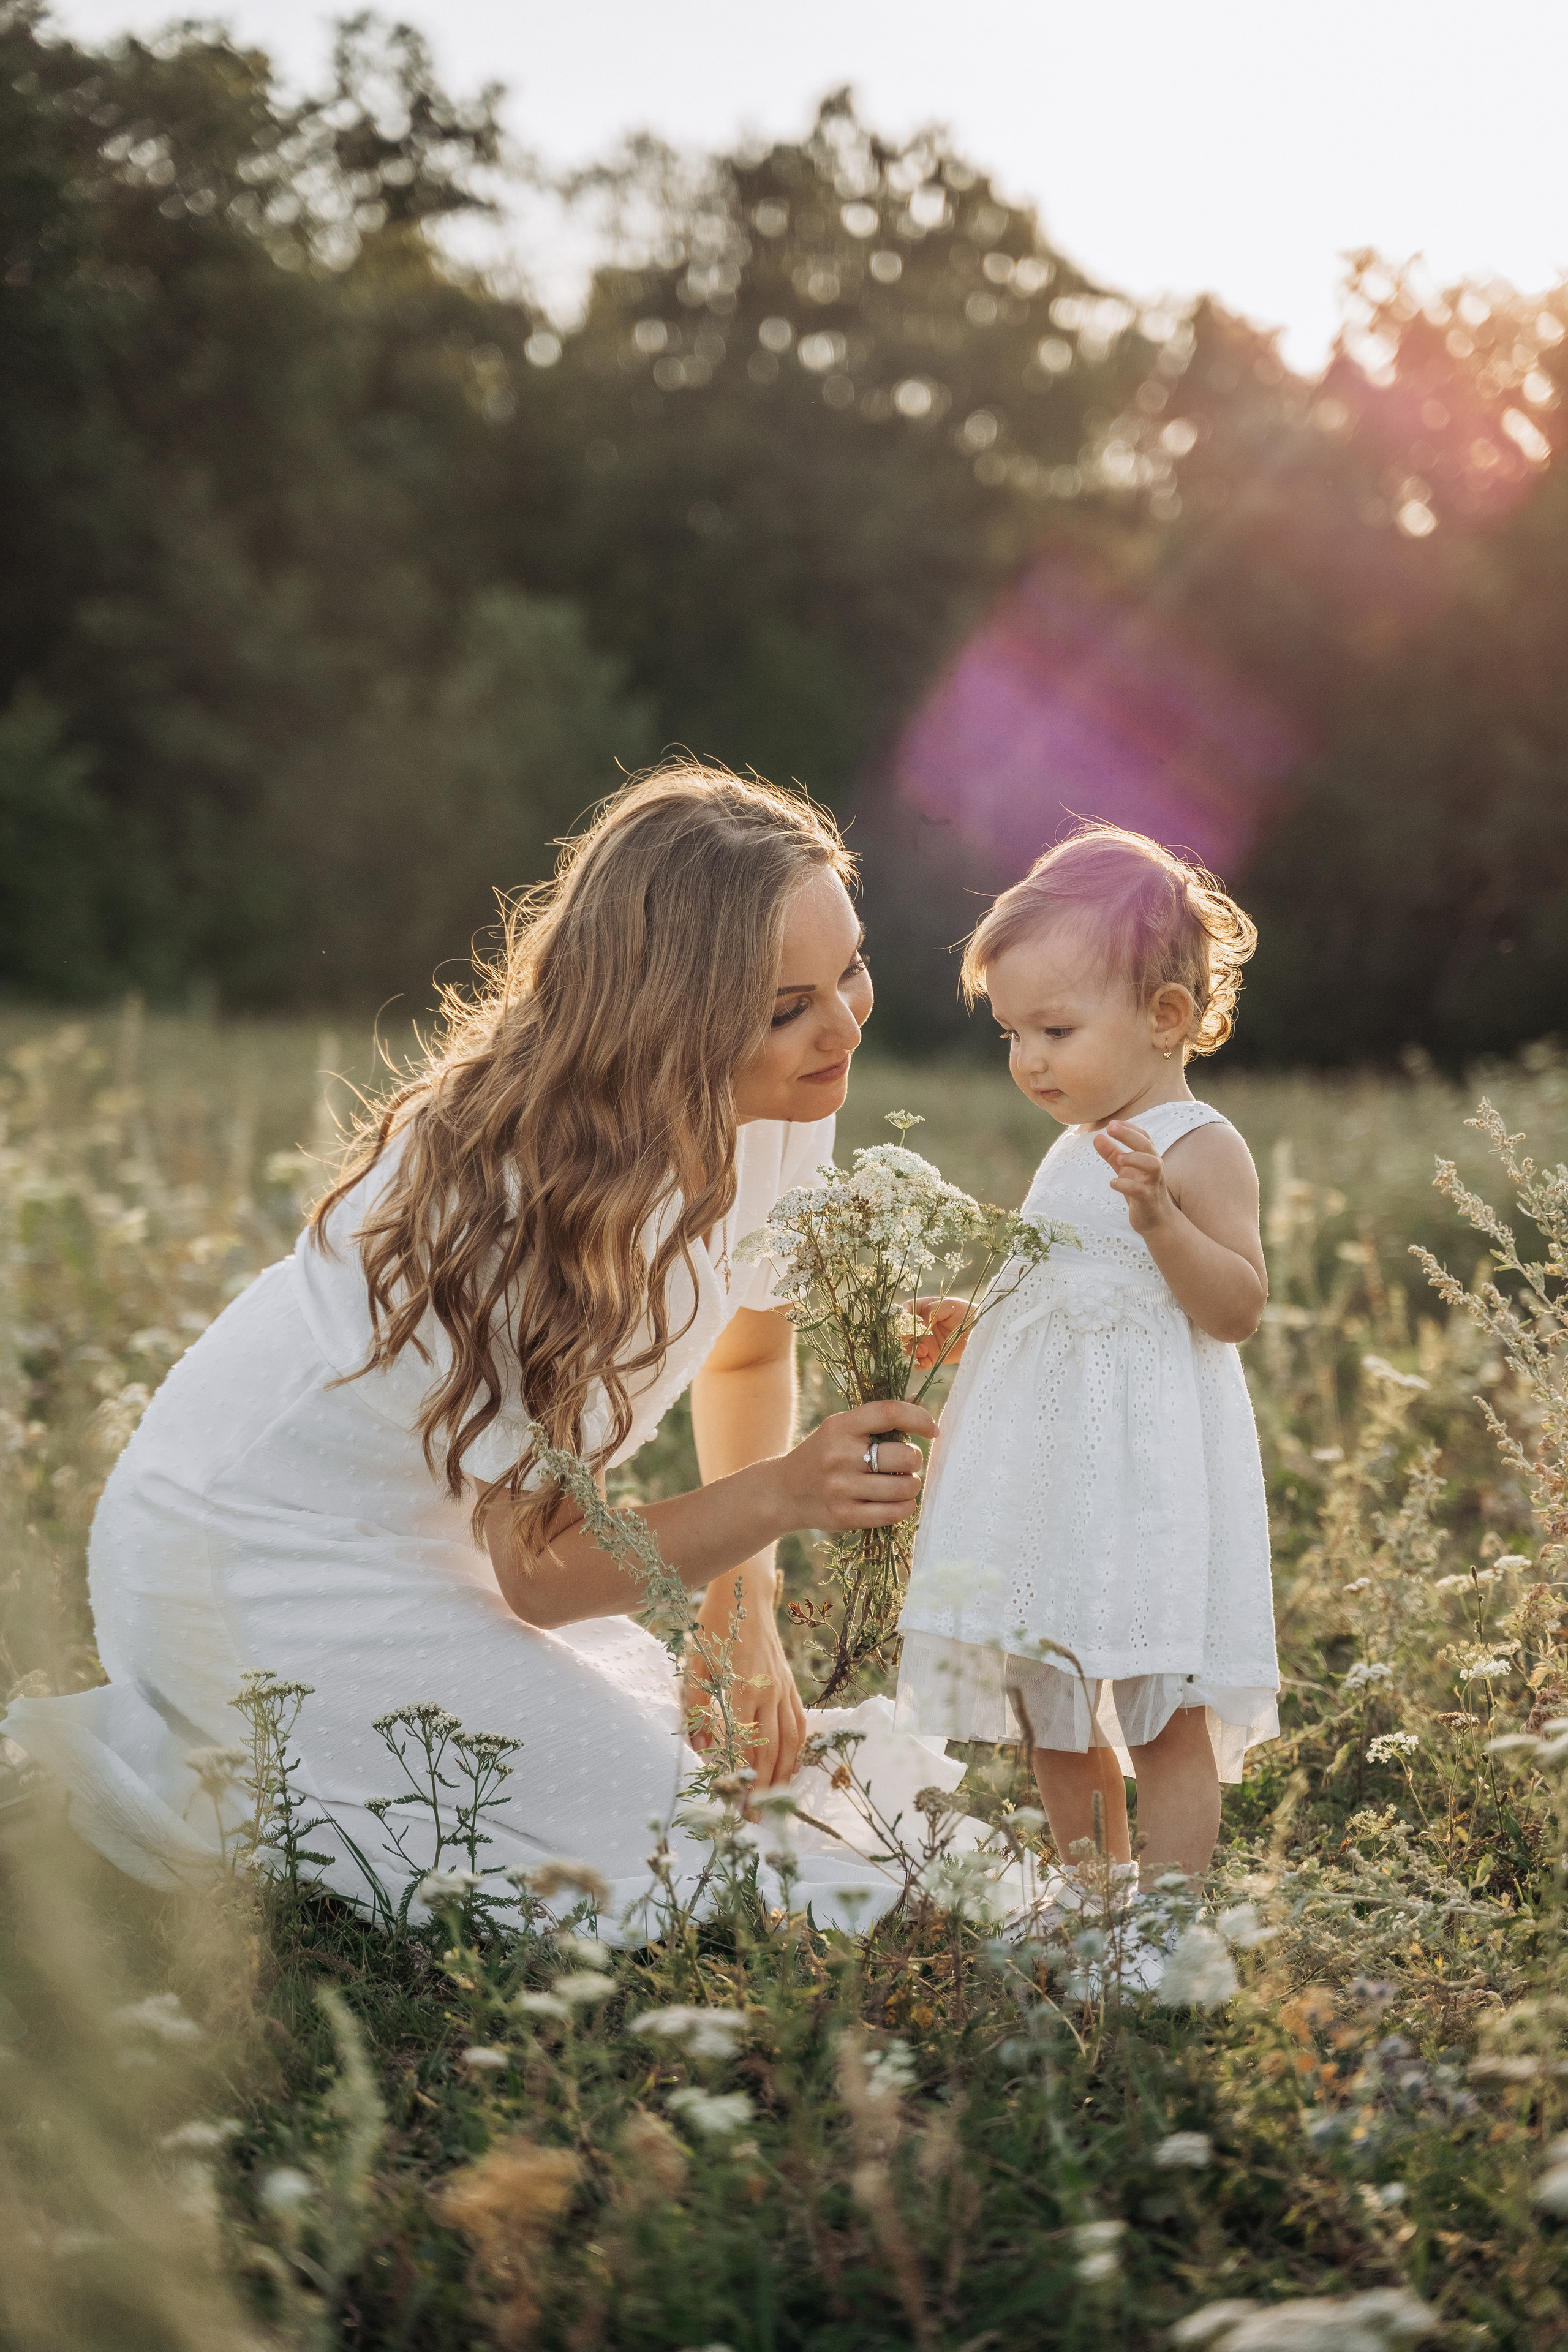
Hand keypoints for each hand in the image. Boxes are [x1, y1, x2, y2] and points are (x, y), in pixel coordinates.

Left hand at [684, 1599, 807, 1787]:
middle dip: (763, 1787)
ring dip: (783, 1774)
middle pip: (769, 1750)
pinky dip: (798, 1748)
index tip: (733, 1805)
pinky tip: (792, 1766)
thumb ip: (696, 1706)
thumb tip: (698, 1747)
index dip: (739, 1778)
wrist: (745, 1594)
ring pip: (789, 1740)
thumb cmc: (714, 1628)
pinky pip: (799, 1722)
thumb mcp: (695, 1664)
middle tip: (755, 1817)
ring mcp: (782, 1688)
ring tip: (775, 1801)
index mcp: (742, 1689)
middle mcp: (768, 1692)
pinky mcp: (789, 1683)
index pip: (743, 1746)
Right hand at [772, 1398, 935, 1534]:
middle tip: (906, 1463)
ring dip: (911, 1485)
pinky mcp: (844, 1515)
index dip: (918, 1418)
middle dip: (915, 1459)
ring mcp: (840, 1487)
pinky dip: (905, 1507)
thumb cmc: (822, 1455)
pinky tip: (898, 1501)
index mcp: (839, 1426)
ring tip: (901, 1482)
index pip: (889, 1413)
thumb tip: (920, 1404)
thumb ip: (876, 1419)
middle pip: (905, 1455)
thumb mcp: (840, 1429)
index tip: (932, 1429)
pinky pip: (894, 1512)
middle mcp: (838, 1455)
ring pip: (904, 1487)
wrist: (784, 1492)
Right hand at [903, 1295, 970, 1368]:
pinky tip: (926, 1362)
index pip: (907, 1310)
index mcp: (925, 1309)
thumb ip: (932, 1311)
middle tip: (913, 1339)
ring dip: (912, 1350)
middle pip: (904, 1331)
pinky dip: (919, 1363)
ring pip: (909, 1348)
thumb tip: (919, 1323)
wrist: (981, 1331)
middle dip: (905, 1336)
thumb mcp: (950, 1305)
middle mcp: (923, 1326)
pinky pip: (920, 1362)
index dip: (902, 1316)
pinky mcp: (933, 1356)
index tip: (906, 1323)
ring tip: (923, 1351)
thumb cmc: (967, 1313)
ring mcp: (927, 1342)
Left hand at [1094, 1120, 1174, 1234]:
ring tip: (1119, 1159)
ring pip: (1152, 1165)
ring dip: (1135, 1158)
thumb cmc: (1140, 1191)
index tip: (1112, 1123)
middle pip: (1147, 1146)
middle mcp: (1154, 1168)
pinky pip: (1141, 1190)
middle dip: (1129, 1135)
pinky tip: (1113, 1183)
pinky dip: (1126, 1185)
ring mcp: (1153, 1184)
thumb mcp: (1125, 1170)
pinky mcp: (1148, 1200)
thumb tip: (1097, 1137)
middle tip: (1110, 1128)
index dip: (1129, 1127)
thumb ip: (1112, 1154)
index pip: (1144, 1137)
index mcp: (1149, 1158)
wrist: (1155, 1221)